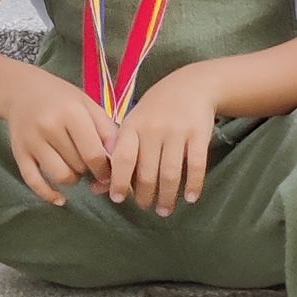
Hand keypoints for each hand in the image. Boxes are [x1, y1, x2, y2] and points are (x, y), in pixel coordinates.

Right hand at [3, 68, 115, 207]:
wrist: (21, 90)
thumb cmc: (61, 98)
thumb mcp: (87, 104)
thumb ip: (106, 130)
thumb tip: (119, 160)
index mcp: (71, 112)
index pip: (93, 153)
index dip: (105, 168)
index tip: (108, 171)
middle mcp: (49, 127)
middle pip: (78, 165)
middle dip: (89, 170)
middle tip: (90, 164)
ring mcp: (32, 142)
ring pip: (60, 176)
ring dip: (73, 179)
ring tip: (75, 169)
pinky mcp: (19, 153)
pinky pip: (34, 182)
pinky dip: (48, 195)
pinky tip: (60, 199)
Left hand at [104, 64, 219, 214]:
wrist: (190, 85)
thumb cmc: (154, 111)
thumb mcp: (132, 126)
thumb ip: (116, 156)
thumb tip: (96, 190)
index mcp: (132, 126)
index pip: (122, 158)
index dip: (118, 181)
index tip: (117, 199)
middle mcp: (153, 129)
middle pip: (146, 172)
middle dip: (145, 195)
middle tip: (146, 207)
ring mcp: (177, 131)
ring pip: (170, 173)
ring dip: (167, 197)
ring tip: (164, 210)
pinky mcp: (199, 133)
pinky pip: (196, 165)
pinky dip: (193, 185)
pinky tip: (190, 198)